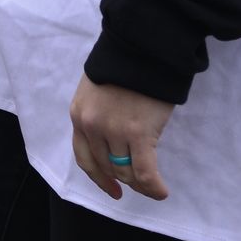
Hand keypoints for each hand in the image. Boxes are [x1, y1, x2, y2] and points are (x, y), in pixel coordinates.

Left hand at [69, 76, 173, 201]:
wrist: (141, 48)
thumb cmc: (124, 65)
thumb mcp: (97, 90)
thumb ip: (98, 115)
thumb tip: (113, 142)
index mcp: (79, 115)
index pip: (84, 158)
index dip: (99, 178)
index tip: (113, 189)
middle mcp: (91, 127)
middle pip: (106, 167)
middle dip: (123, 180)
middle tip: (140, 185)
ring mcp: (114, 131)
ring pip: (126, 171)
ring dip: (140, 183)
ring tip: (153, 185)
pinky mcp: (138, 134)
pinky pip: (145, 172)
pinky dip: (153, 187)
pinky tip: (162, 192)